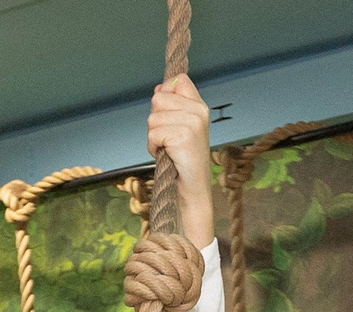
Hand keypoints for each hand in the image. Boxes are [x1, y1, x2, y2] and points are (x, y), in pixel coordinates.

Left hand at [146, 75, 215, 248]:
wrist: (191, 189)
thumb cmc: (183, 161)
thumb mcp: (181, 127)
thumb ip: (171, 106)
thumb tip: (158, 89)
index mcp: (200, 106)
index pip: (178, 80)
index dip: (165, 94)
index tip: (168, 114)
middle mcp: (199, 111)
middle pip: (158, 98)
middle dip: (155, 120)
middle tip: (167, 139)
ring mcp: (192, 123)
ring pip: (153, 117)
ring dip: (153, 136)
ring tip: (167, 148)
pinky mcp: (183, 136)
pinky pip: (153, 133)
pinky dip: (153, 147)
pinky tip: (165, 155)